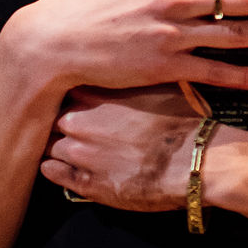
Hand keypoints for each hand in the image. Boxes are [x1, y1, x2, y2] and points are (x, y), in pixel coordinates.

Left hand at [41, 86, 211, 209]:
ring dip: (56, 144)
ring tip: (68, 146)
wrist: (200, 158)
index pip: (60, 86)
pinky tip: (58, 166)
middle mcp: (80, 120)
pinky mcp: (86, 182)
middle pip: (51, 116)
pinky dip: (52, 168)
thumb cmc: (186, 120)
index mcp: (95, 92)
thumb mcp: (158, 82)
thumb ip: (129, 76)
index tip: (72, 95)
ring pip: (48, 144)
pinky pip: (51, 172)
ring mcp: (80, 153)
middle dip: (59, 119)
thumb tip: (124, 65)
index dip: (67, 92)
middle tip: (73, 123)